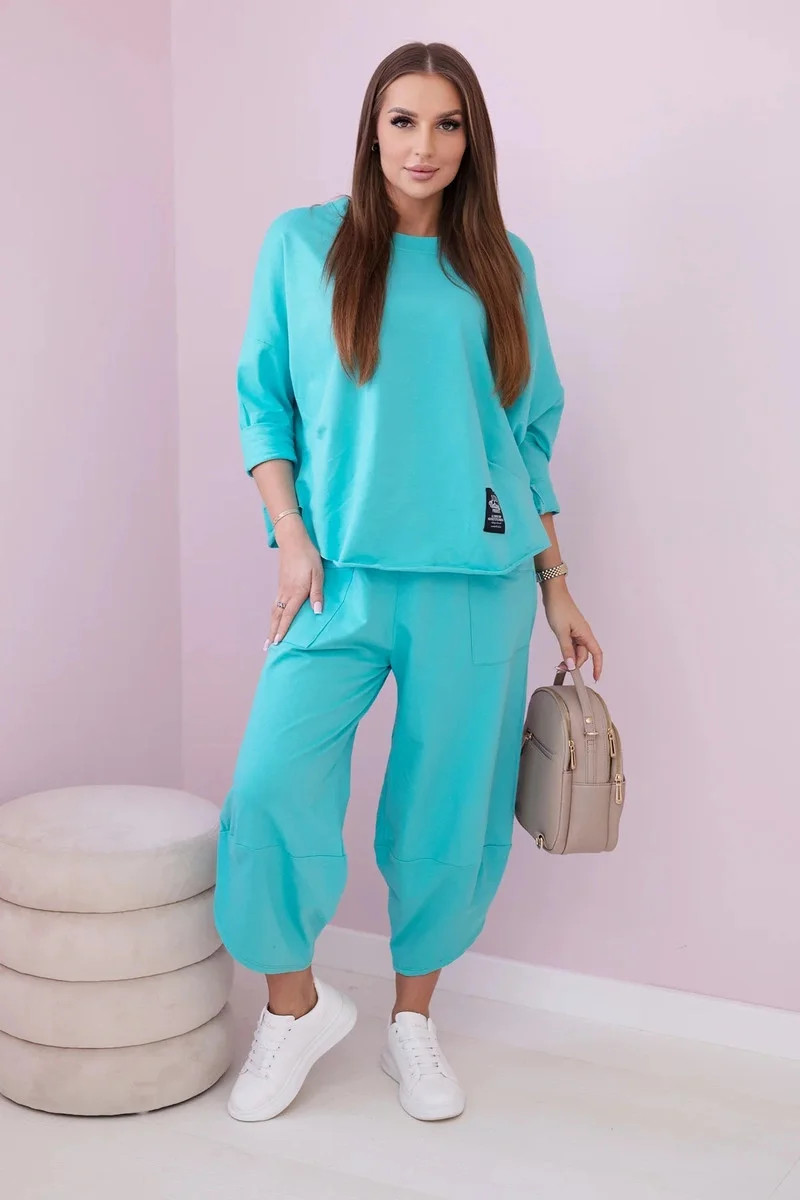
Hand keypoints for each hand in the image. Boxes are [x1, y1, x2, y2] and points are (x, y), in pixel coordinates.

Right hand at [266, 521, 324, 646]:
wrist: (293, 540)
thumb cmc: (309, 556)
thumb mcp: (318, 574)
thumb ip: (317, 593)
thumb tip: (317, 612)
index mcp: (296, 592)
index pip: (288, 615)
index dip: (283, 630)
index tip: (277, 643)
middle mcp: (286, 593)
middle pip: (277, 616)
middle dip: (272, 632)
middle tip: (267, 647)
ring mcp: (282, 589)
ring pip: (274, 611)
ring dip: (271, 625)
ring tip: (268, 637)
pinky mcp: (281, 584)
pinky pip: (275, 604)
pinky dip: (273, 615)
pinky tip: (275, 619)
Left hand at [541, 584, 602, 680]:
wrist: (553, 593)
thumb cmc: (559, 608)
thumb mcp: (561, 632)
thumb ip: (566, 650)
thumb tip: (572, 666)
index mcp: (586, 634)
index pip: (597, 654)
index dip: (598, 667)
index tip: (596, 678)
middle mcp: (584, 634)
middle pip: (584, 655)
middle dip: (575, 664)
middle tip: (562, 669)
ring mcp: (577, 632)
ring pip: (576, 651)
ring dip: (569, 659)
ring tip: (559, 664)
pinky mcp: (570, 630)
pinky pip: (571, 645)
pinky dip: (567, 652)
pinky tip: (560, 655)